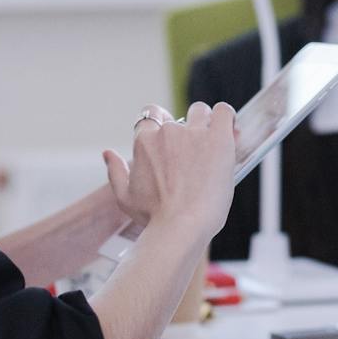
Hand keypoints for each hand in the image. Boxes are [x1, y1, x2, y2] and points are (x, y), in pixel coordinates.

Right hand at [103, 101, 237, 237]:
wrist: (181, 226)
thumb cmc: (154, 217)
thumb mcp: (125, 198)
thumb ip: (116, 172)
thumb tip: (108, 153)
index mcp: (145, 141)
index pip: (151, 116)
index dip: (162, 127)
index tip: (171, 143)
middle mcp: (168, 131)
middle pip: (178, 117)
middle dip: (185, 130)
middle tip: (194, 154)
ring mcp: (193, 133)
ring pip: (201, 112)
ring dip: (206, 123)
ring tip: (213, 146)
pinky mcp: (218, 138)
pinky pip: (224, 112)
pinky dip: (226, 117)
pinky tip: (229, 130)